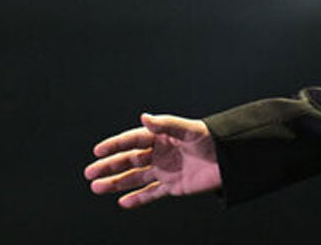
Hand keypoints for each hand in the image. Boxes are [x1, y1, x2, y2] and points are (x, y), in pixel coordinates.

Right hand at [84, 113, 220, 207]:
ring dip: (116, 183)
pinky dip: (137, 199)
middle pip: (129, 160)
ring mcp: (165, 170)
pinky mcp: (172, 186)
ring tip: (96, 187)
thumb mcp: (190, 130)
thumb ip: (167, 124)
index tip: (98, 151)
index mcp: (162, 137)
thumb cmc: (213, 140)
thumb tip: (144, 117)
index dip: (115, 145)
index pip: (133, 140)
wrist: (231, 161)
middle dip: (109, 166)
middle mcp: (160, 153)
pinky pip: (151, 194)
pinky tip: (122, 202)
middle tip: (89, 173)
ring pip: (135, 178)